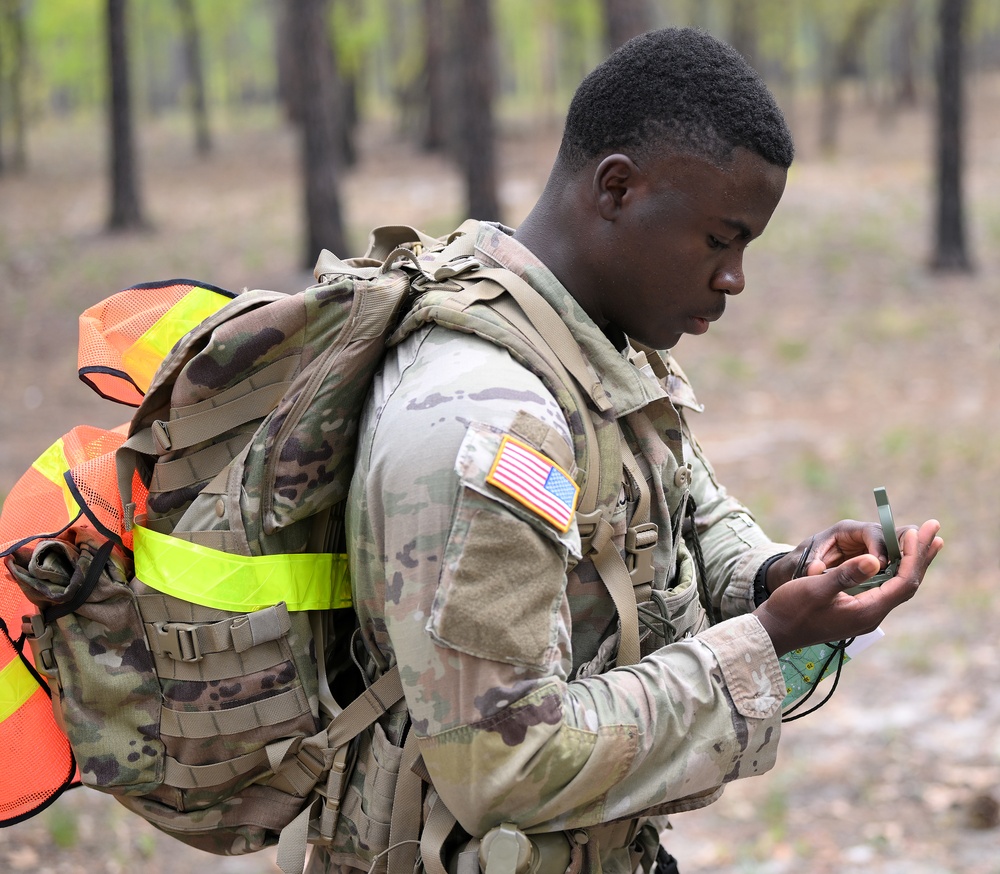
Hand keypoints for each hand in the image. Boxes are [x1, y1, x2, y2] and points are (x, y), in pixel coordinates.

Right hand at [754, 519, 942, 656]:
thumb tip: (874, 559)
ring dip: (912, 561)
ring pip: (898, 586)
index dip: (914, 555)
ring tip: (926, 540)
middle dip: (921, 555)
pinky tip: (897, 560)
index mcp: (867, 611)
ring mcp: (865, 614)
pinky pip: (885, 588)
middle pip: (907, 583)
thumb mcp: (816, 588)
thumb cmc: (791, 609)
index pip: (903, 581)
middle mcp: (872, 614)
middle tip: (934, 528)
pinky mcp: (856, 611)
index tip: (917, 531)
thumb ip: (846, 575)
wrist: (774, 631)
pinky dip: (896, 569)